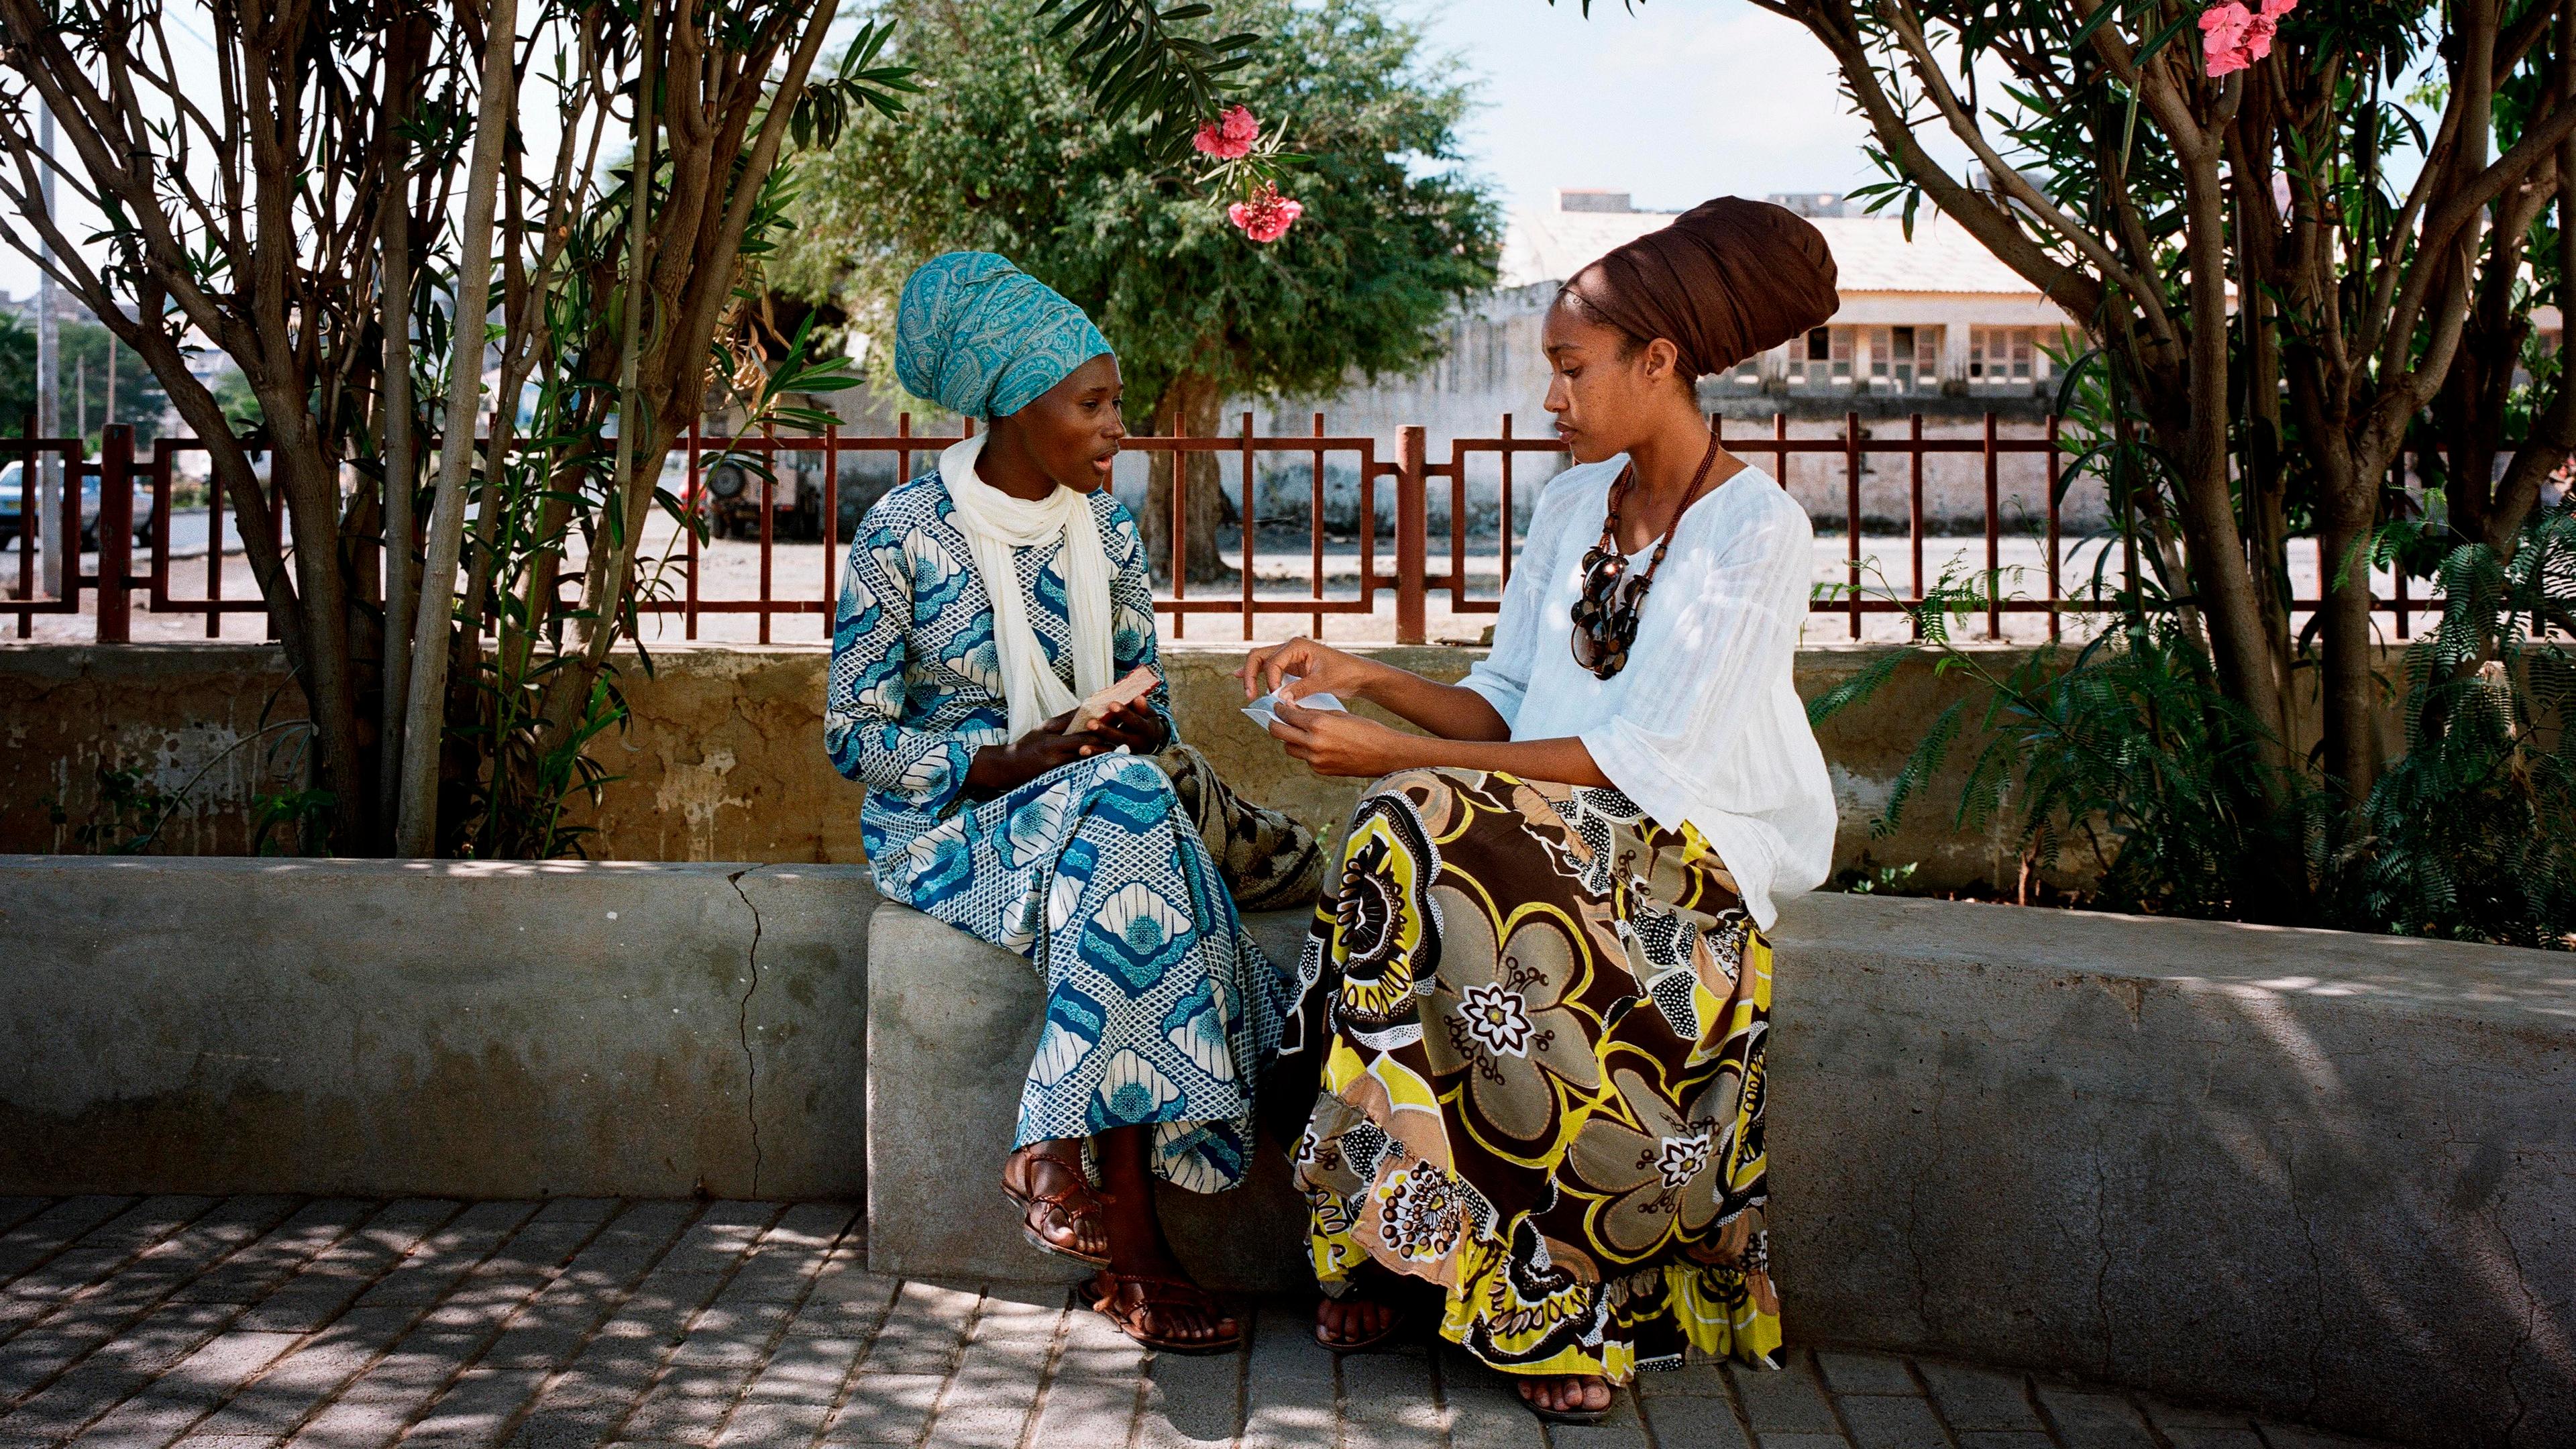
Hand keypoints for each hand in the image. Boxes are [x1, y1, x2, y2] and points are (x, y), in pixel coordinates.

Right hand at [966, 712, 1111, 797]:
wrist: (1007, 769)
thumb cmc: (1026, 746)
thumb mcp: (1044, 729)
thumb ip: (1066, 721)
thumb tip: (1088, 709)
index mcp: (1053, 740)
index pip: (1084, 732)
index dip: (1104, 725)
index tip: (1119, 716)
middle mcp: (1057, 755)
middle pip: (1090, 747)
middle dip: (1110, 739)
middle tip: (1129, 732)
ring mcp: (1059, 769)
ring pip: (1088, 761)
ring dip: (1106, 754)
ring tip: (1124, 747)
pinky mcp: (1060, 779)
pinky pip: (1082, 771)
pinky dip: (1095, 765)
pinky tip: (1109, 762)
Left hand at [1088, 697, 1165, 753]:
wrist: (1151, 740)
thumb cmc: (1146, 721)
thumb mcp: (1148, 713)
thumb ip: (1142, 707)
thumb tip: (1138, 699)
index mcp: (1146, 730)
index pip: (1135, 722)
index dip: (1124, 714)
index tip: (1112, 705)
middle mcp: (1138, 743)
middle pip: (1121, 738)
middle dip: (1105, 731)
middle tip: (1091, 724)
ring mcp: (1128, 752)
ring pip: (1112, 750)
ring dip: (1097, 748)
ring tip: (1083, 746)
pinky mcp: (1119, 757)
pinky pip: (1106, 757)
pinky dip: (1094, 754)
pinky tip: (1082, 751)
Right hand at [1239, 636, 1381, 705]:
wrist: (1358, 675)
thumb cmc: (1344, 672)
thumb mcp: (1323, 681)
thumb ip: (1301, 689)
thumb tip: (1280, 698)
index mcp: (1297, 645)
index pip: (1272, 662)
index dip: (1270, 681)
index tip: (1276, 697)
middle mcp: (1290, 648)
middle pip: (1259, 656)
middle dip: (1251, 674)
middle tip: (1250, 695)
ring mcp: (1290, 657)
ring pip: (1262, 662)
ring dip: (1252, 675)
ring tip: (1248, 693)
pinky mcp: (1292, 668)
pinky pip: (1270, 670)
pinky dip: (1257, 675)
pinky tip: (1243, 679)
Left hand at [1267, 699, 1423, 777]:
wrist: (1385, 754)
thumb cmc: (1366, 730)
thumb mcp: (1339, 714)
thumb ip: (1314, 713)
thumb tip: (1294, 710)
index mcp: (1318, 724)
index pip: (1286, 715)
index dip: (1279, 709)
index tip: (1277, 706)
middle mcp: (1312, 743)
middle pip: (1278, 733)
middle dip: (1275, 724)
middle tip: (1276, 718)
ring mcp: (1315, 760)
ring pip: (1289, 748)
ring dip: (1290, 739)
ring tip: (1299, 732)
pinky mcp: (1320, 770)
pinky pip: (1304, 759)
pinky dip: (1306, 751)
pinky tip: (1318, 745)